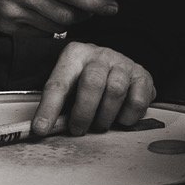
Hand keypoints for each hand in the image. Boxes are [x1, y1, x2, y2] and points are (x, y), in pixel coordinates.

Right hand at [0, 0, 119, 34]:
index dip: (92, 0)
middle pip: (64, 13)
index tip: (111, 6)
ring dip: (68, 18)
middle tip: (89, 5)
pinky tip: (44, 9)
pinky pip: (42, 33)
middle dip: (84, 12)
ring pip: (56, 26)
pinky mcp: (7, 26)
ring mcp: (9, 11)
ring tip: (63, 3)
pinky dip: (51, 24)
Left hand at [33, 42, 155, 136]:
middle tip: (78, 130)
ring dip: (105, 116)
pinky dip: (128, 116)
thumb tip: (44, 130)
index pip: (59, 83)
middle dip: (83, 113)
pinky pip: (138, 100)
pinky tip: (120, 119)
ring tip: (99, 125)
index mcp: (74, 55)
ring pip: (116, 91)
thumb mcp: (68, 88)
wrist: (114, 67)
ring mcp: (123, 63)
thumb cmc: (85, 82)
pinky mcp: (143, 76)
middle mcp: (99, 54)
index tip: (41, 129)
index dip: (49, 108)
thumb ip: (58, 106)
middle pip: (92, 83)